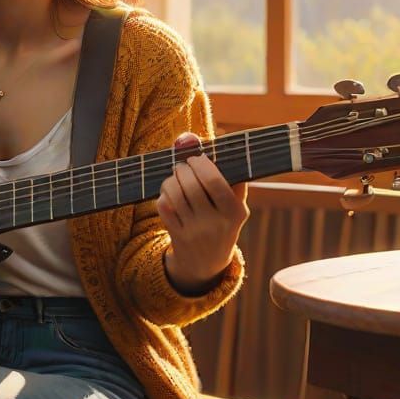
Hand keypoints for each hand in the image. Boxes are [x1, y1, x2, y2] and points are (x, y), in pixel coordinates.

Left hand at [155, 132, 249, 294]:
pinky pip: (164, 205)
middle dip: (183, 168)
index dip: (202, 164)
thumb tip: (189, 136)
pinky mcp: (177, 236)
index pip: (216, 182)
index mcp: (235, 212)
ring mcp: (195, 232)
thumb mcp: (231, 200)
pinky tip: (170, 193)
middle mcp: (216, 224)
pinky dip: (164, 194)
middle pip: (191, 185)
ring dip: (171, 179)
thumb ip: (219, 168)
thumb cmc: (221, 219)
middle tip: (182, 165)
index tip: (198, 159)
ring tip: (176, 177)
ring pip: (175, 194)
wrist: (208, 262)